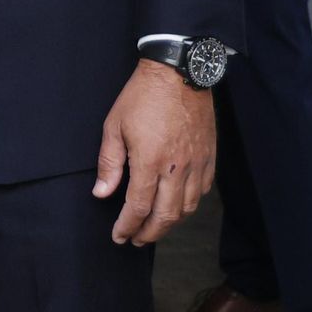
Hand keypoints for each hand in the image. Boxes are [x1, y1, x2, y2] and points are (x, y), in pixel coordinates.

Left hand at [93, 58, 215, 245]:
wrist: (178, 72)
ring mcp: (196, 163)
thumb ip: (109, 162)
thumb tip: (102, 193)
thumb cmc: (142, 96)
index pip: (139, 207)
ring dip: (170, 223)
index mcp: (150, 161)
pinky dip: (189, 205)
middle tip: (136, 240)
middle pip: (166, 216)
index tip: (119, 236)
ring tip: (154, 227)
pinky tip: (177, 205)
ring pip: (187, 208)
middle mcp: (177, 168)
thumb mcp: (114, 125)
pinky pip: (202, 191)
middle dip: (149, 233)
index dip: (128, 226)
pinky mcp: (209, 157)